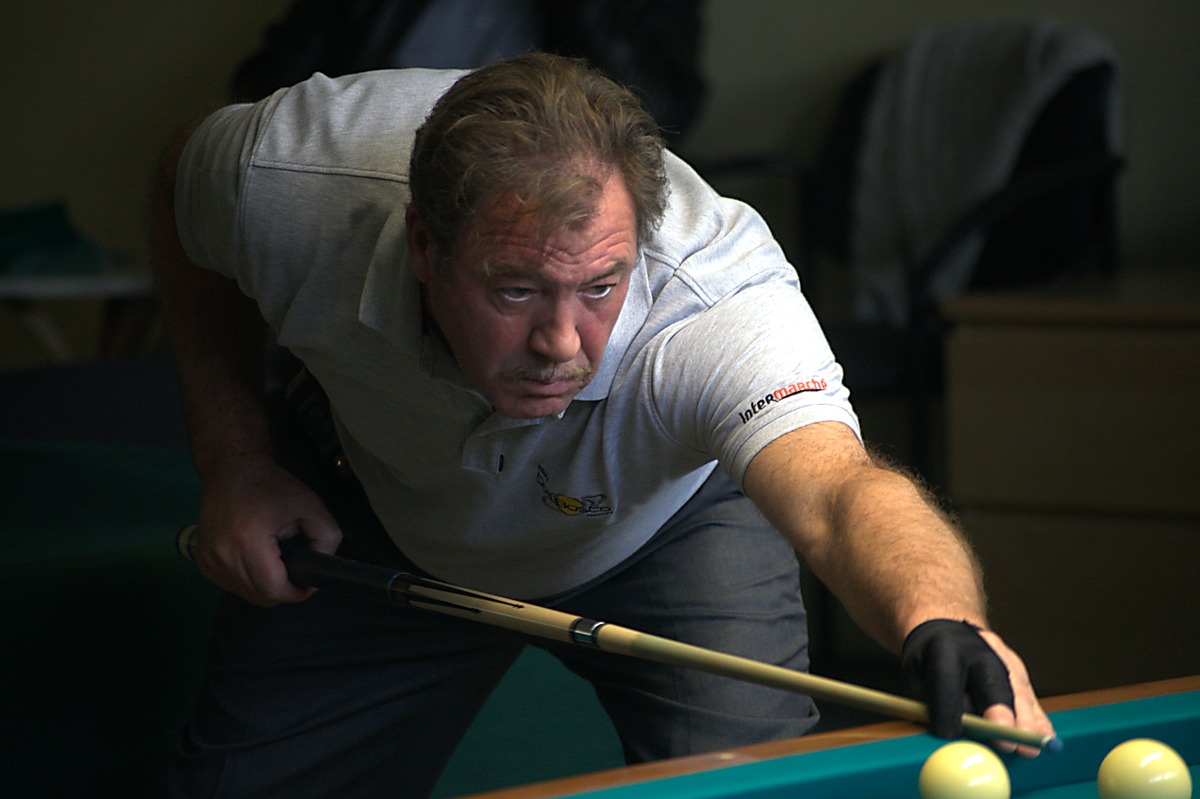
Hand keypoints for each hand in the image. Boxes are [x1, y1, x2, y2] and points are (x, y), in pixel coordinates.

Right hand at [192, 452, 341, 605]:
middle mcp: (222, 555)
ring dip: (266, 587)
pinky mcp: (202, 561)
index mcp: (249, 541)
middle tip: (297, 572)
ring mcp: (208, 559)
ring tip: (278, 562)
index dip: (296, 593)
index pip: (273, 589)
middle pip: (260, 596)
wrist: (231, 468)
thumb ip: (327, 538)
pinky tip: (258, 561)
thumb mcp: (310, 505)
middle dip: (284, 590)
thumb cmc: (272, 485)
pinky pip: (231, 585)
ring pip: (245, 593)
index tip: (309, 582)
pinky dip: (249, 581)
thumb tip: (321, 569)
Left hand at [902, 619, 1054, 756]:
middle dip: (999, 711)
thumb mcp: (918, 677)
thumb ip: (932, 702)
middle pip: (992, 680)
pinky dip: (1038, 719)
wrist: (949, 630)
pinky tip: (1044, 737)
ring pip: (1018, 690)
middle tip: (1004, 739)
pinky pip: (1030, 697)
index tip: (948, 733)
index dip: (947, 706)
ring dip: (1025, 722)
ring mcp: (1004, 656)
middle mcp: (978, 648)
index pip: (946, 677)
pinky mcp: (1020, 670)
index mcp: (943, 646)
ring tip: (1027, 747)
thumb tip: (952, 733)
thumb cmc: (929, 661)